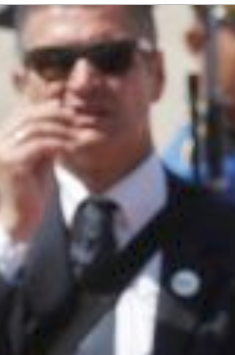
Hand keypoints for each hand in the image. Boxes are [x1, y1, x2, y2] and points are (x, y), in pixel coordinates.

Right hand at [0, 99, 72, 240]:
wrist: (20, 219)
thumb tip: (62, 120)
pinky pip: (39, 145)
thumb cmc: (31, 191)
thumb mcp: (40, 160)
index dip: (50, 110)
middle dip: (58, 116)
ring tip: (81, 135)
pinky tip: (73, 148)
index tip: (73, 114)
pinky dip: (59, 144)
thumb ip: (46, 141)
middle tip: (80, 120)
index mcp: (2, 137)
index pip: (25, 112)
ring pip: (35, 128)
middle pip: (29, 116)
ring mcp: (2, 151)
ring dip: (62, 130)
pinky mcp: (11, 163)